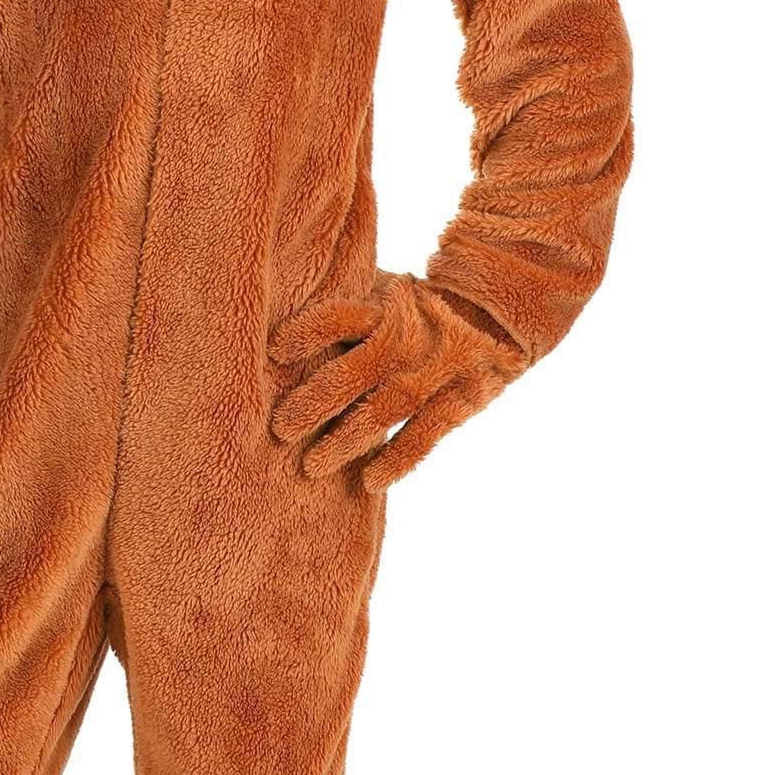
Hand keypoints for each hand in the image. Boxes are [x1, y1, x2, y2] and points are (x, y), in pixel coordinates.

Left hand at [266, 269, 524, 491]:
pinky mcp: (457, 403)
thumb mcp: (388, 292)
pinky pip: (422, 438)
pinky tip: (369, 482)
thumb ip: (350, 309)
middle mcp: (406, 342)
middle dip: (310, 405)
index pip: (336, 319)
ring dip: (344, 442)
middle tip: (280, 429)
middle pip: (348, 376)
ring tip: (311, 466)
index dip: (303, 334)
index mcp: (385, 309)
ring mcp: (433, 374)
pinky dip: (396, 462)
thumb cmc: (422, 307)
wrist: (500, 314)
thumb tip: (284, 327)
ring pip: (381, 413)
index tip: (275, 351)